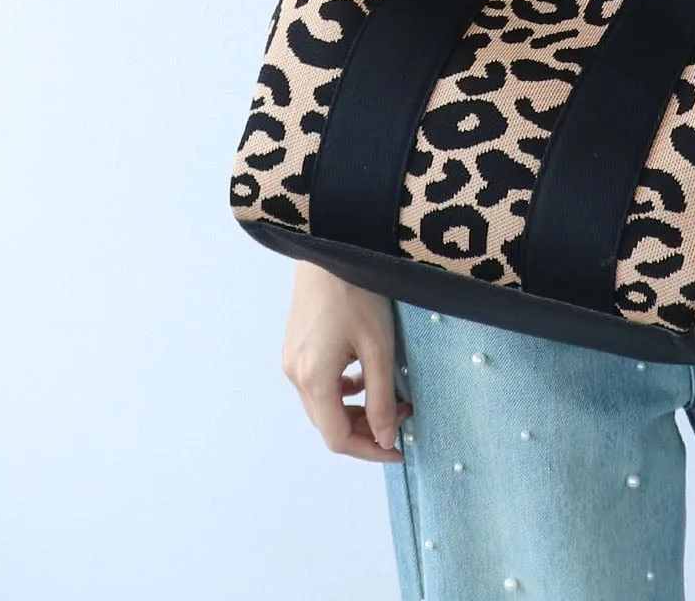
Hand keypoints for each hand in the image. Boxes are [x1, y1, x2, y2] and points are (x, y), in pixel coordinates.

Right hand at [282, 262, 410, 461]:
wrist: (331, 245)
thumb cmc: (357, 291)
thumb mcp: (378, 347)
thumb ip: (380, 398)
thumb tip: (384, 438)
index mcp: (313, 379)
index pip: (338, 438)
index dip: (369, 450)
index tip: (399, 448)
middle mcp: (295, 374)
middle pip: (328, 423)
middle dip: (367, 428)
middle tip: (403, 416)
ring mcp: (292, 359)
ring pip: (323, 404)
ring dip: (356, 409)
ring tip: (391, 397)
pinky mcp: (296, 345)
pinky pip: (318, 383)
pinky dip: (343, 389)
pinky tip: (365, 374)